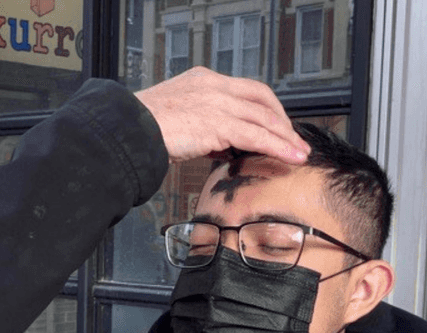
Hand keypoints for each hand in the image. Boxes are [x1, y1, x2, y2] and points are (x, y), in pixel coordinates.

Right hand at [134, 67, 308, 163]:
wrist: (127, 131)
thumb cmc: (142, 130)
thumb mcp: (176, 120)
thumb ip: (202, 129)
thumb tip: (220, 146)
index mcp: (202, 80)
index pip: (245, 89)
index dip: (266, 107)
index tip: (275, 125)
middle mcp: (213, 86)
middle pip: (261, 99)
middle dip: (282, 121)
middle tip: (294, 140)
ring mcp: (216, 102)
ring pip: (263, 117)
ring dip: (285, 137)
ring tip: (299, 153)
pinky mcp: (217, 122)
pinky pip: (257, 134)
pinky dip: (277, 146)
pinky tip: (288, 156)